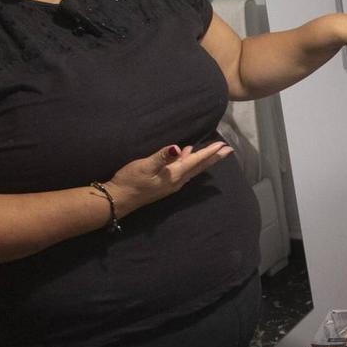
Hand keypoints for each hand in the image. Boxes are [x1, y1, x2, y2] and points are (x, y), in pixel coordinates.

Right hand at [106, 142, 230, 215]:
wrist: (118, 199)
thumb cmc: (130, 181)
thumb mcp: (145, 166)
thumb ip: (161, 157)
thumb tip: (177, 148)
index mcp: (174, 175)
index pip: (196, 162)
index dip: (209, 153)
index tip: (224, 146)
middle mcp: (176, 181)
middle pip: (199, 167)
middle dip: (213, 158)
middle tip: (228, 150)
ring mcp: (170, 183)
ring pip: (192, 169)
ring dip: (202, 160)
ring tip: (212, 151)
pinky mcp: (164, 184)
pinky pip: (182, 171)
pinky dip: (188, 162)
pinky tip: (185, 156)